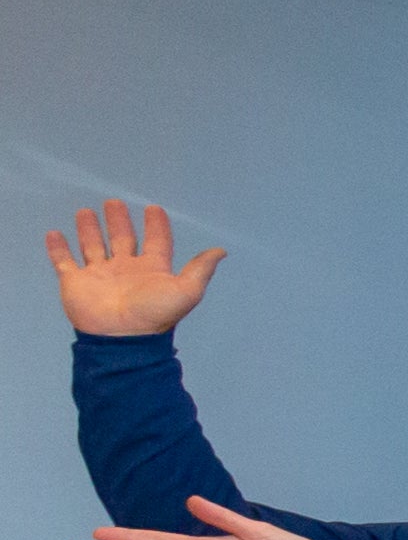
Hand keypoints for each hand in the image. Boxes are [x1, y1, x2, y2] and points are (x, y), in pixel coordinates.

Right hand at [49, 198, 226, 339]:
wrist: (122, 337)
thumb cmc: (155, 313)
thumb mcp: (186, 290)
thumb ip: (200, 269)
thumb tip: (221, 251)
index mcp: (152, 270)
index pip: (156, 241)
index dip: (156, 226)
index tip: (154, 208)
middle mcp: (126, 269)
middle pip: (122, 239)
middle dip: (119, 221)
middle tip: (114, 202)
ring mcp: (99, 275)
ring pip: (92, 246)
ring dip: (89, 229)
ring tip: (86, 211)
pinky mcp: (75, 282)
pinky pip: (64, 261)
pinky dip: (58, 248)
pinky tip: (54, 233)